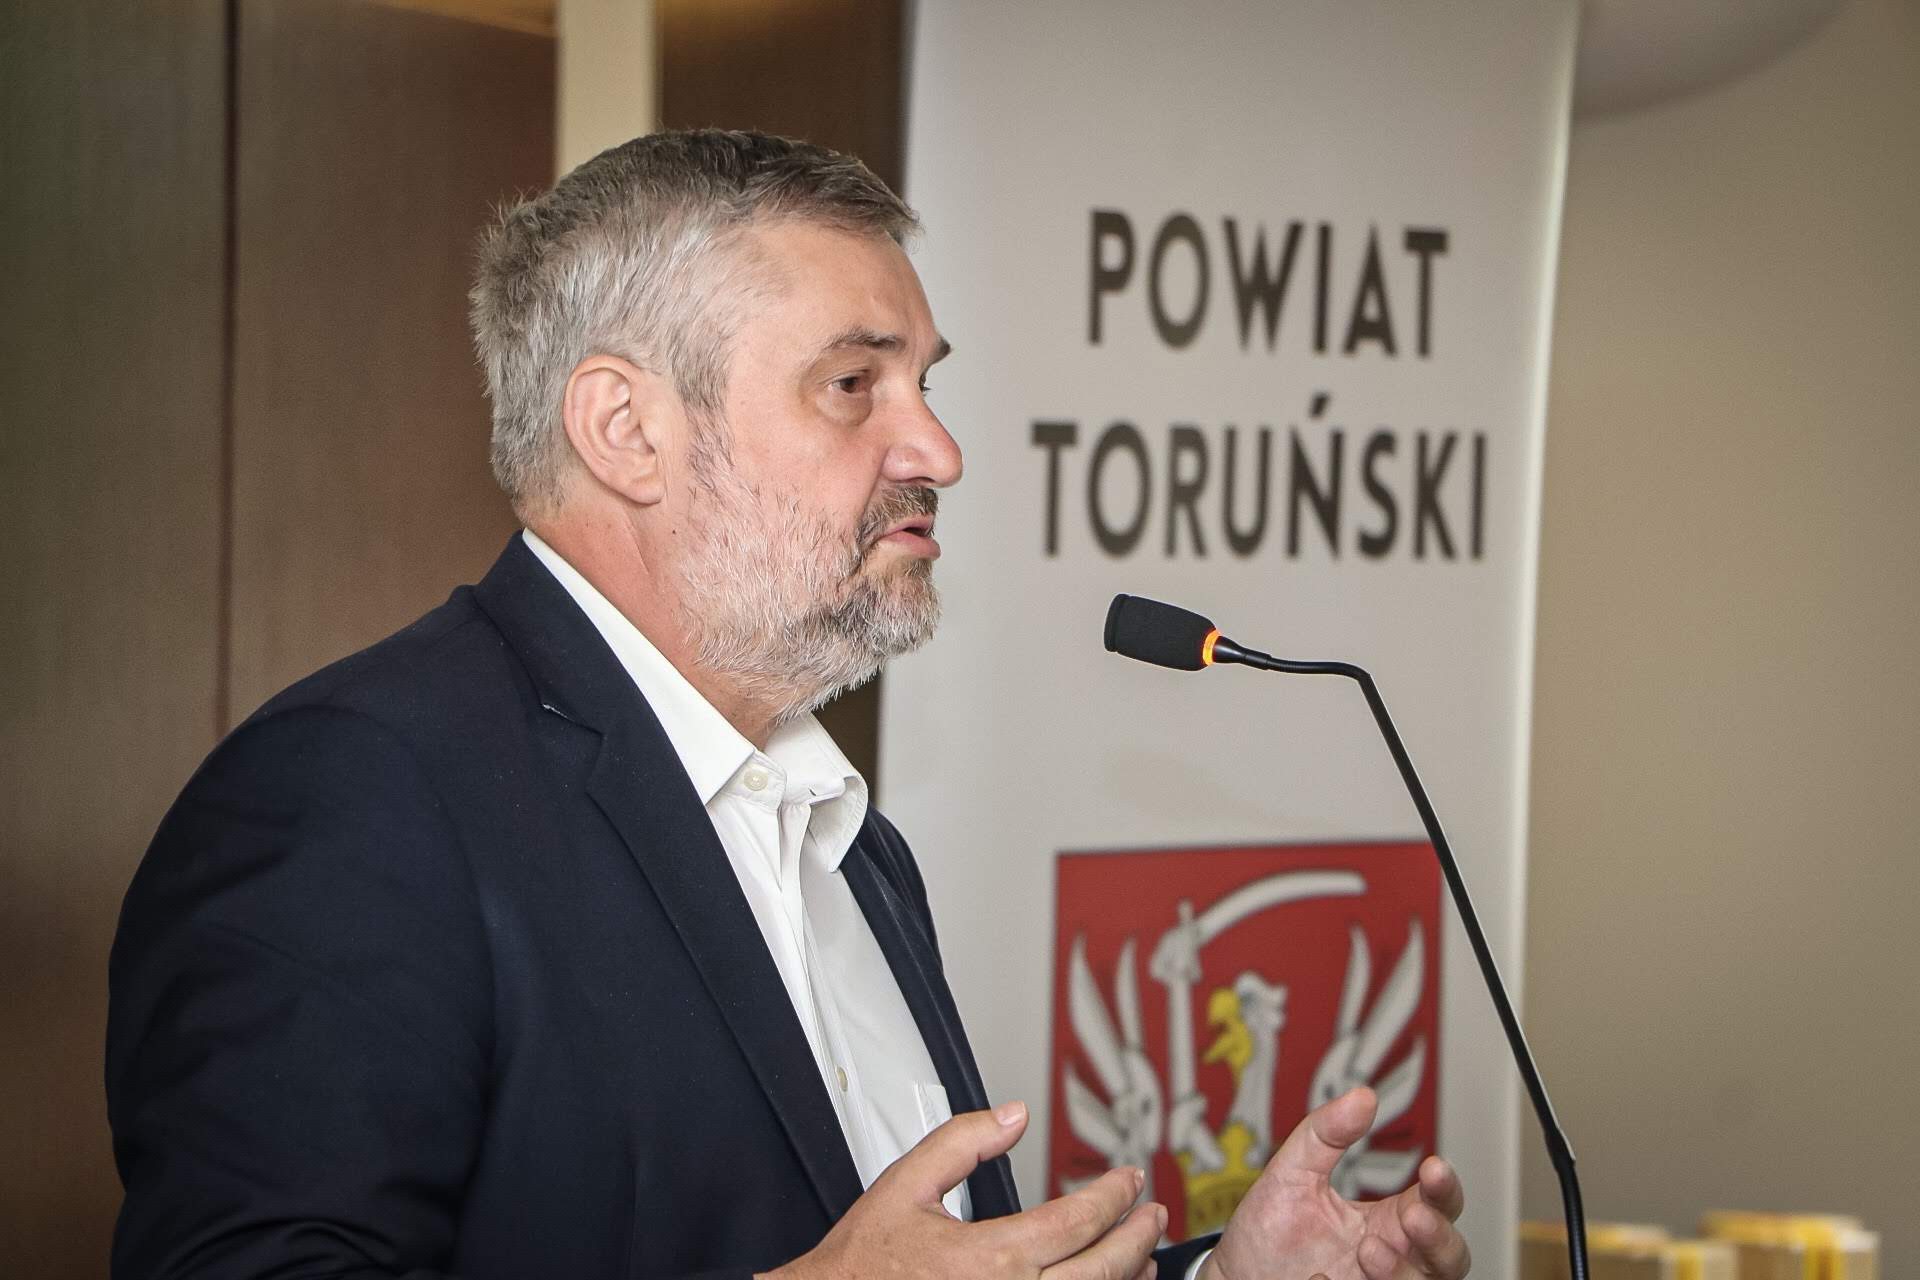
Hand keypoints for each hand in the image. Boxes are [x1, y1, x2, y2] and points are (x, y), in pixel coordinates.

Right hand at [765, 1100, 1168, 1279]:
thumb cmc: (861, 1266)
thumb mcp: (905, 1185)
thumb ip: (962, 1142)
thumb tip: (1012, 1116)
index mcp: (988, 1257)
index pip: (1077, 1221)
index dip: (1114, 1196)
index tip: (1128, 1180)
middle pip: (1102, 1270)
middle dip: (1138, 1237)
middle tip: (1153, 1213)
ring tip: (1144, 1257)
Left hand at [1200, 1087, 1467, 1279]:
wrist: (1236, 1276)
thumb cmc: (1268, 1231)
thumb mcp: (1292, 1174)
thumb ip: (1325, 1135)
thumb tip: (1364, 1096)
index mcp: (1387, 1221)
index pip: (1435, 1203)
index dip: (1444, 1187)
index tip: (1433, 1167)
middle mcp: (1393, 1258)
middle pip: (1450, 1256)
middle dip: (1440, 1237)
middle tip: (1414, 1215)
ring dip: (1407, 1270)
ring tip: (1369, 1249)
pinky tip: (1335, 1275)